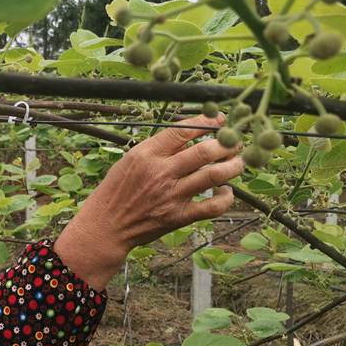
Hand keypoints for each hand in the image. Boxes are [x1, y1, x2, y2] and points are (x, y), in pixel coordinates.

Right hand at [54, 114, 243, 290]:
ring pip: (215, 175)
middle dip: (228, 143)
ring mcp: (172, 196)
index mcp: (146, 154)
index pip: (183, 130)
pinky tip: (226, 191)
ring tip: (239, 162)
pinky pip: (213, 206)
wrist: (106, 226)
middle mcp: (161, 172)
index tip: (220, 118)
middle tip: (235, 141)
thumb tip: (190, 135)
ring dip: (234, 166)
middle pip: (206, 151)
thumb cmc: (116, 191)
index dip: (207, 122)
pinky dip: (226, 197)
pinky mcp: (179, 217)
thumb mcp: (130, 160)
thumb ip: (158, 148)